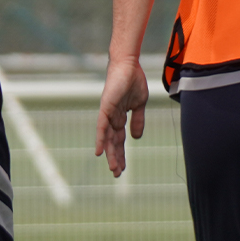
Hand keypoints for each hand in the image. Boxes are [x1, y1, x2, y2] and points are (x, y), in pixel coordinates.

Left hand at [95, 57, 148, 176]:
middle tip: (117, 175)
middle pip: (113, 142)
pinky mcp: (106, 107)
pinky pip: (102, 126)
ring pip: (108, 138)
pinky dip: (101, 139)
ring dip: (110, 154)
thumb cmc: (133, 81)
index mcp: (120, 117)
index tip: (123, 169)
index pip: (120, 140)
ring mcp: (108, 113)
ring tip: (113, 169)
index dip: (121, 154)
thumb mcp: (139, 105)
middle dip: (116, 158)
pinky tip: (99, 152)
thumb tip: (137, 138)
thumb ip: (137, 121)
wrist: (129, 65)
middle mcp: (112, 117)